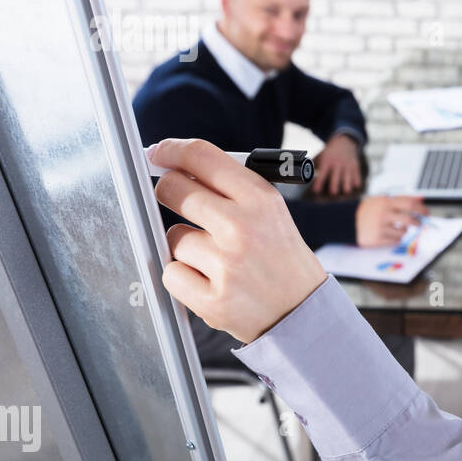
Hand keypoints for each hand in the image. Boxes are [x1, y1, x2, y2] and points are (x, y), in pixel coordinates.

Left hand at [150, 138, 328, 344]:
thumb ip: (231, 187)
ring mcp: (226, 265)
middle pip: (174, 189)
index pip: (202, 157)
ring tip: (216, 258)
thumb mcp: (270, 211)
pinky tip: (209, 280)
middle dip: (168, 192)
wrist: (302, 310)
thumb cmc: (280, 257)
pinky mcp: (212, 299)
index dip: (171, 150)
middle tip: (177, 200)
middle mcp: (242, 227)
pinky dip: (183, 277)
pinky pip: (171, 273)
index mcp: (259, 199)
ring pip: (173, 236)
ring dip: (185, 245)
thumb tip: (179, 165)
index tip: (158, 153)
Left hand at [312, 134, 363, 195]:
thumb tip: (301, 173)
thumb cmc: (329, 153)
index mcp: (327, 161)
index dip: (319, 182)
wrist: (344, 142)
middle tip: (333, 193)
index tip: (316, 191)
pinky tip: (355, 187)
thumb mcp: (320, 156)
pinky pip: (357, 175)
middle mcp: (337, 164)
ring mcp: (347, 165)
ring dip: (347, 184)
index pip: (322, 173)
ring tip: (346, 192)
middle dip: (335, 184)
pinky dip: (356, 181)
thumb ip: (311, 165)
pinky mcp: (355, 167)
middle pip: (336, 175)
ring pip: (348, 176)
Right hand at [356, 194, 429, 246]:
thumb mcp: (383, 200)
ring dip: (404, 231)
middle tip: (419, 223)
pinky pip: (395, 241)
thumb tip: (421, 198)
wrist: (349, 221)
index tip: (427, 213)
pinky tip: (390, 234)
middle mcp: (384, 214)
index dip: (422, 209)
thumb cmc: (369, 210)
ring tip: (397, 228)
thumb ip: (402, 199)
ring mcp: (380, 227)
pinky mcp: (377, 239)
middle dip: (418, 223)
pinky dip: (397, 238)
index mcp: (386, 202)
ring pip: (403, 232)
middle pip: (409, 220)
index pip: (410, 204)